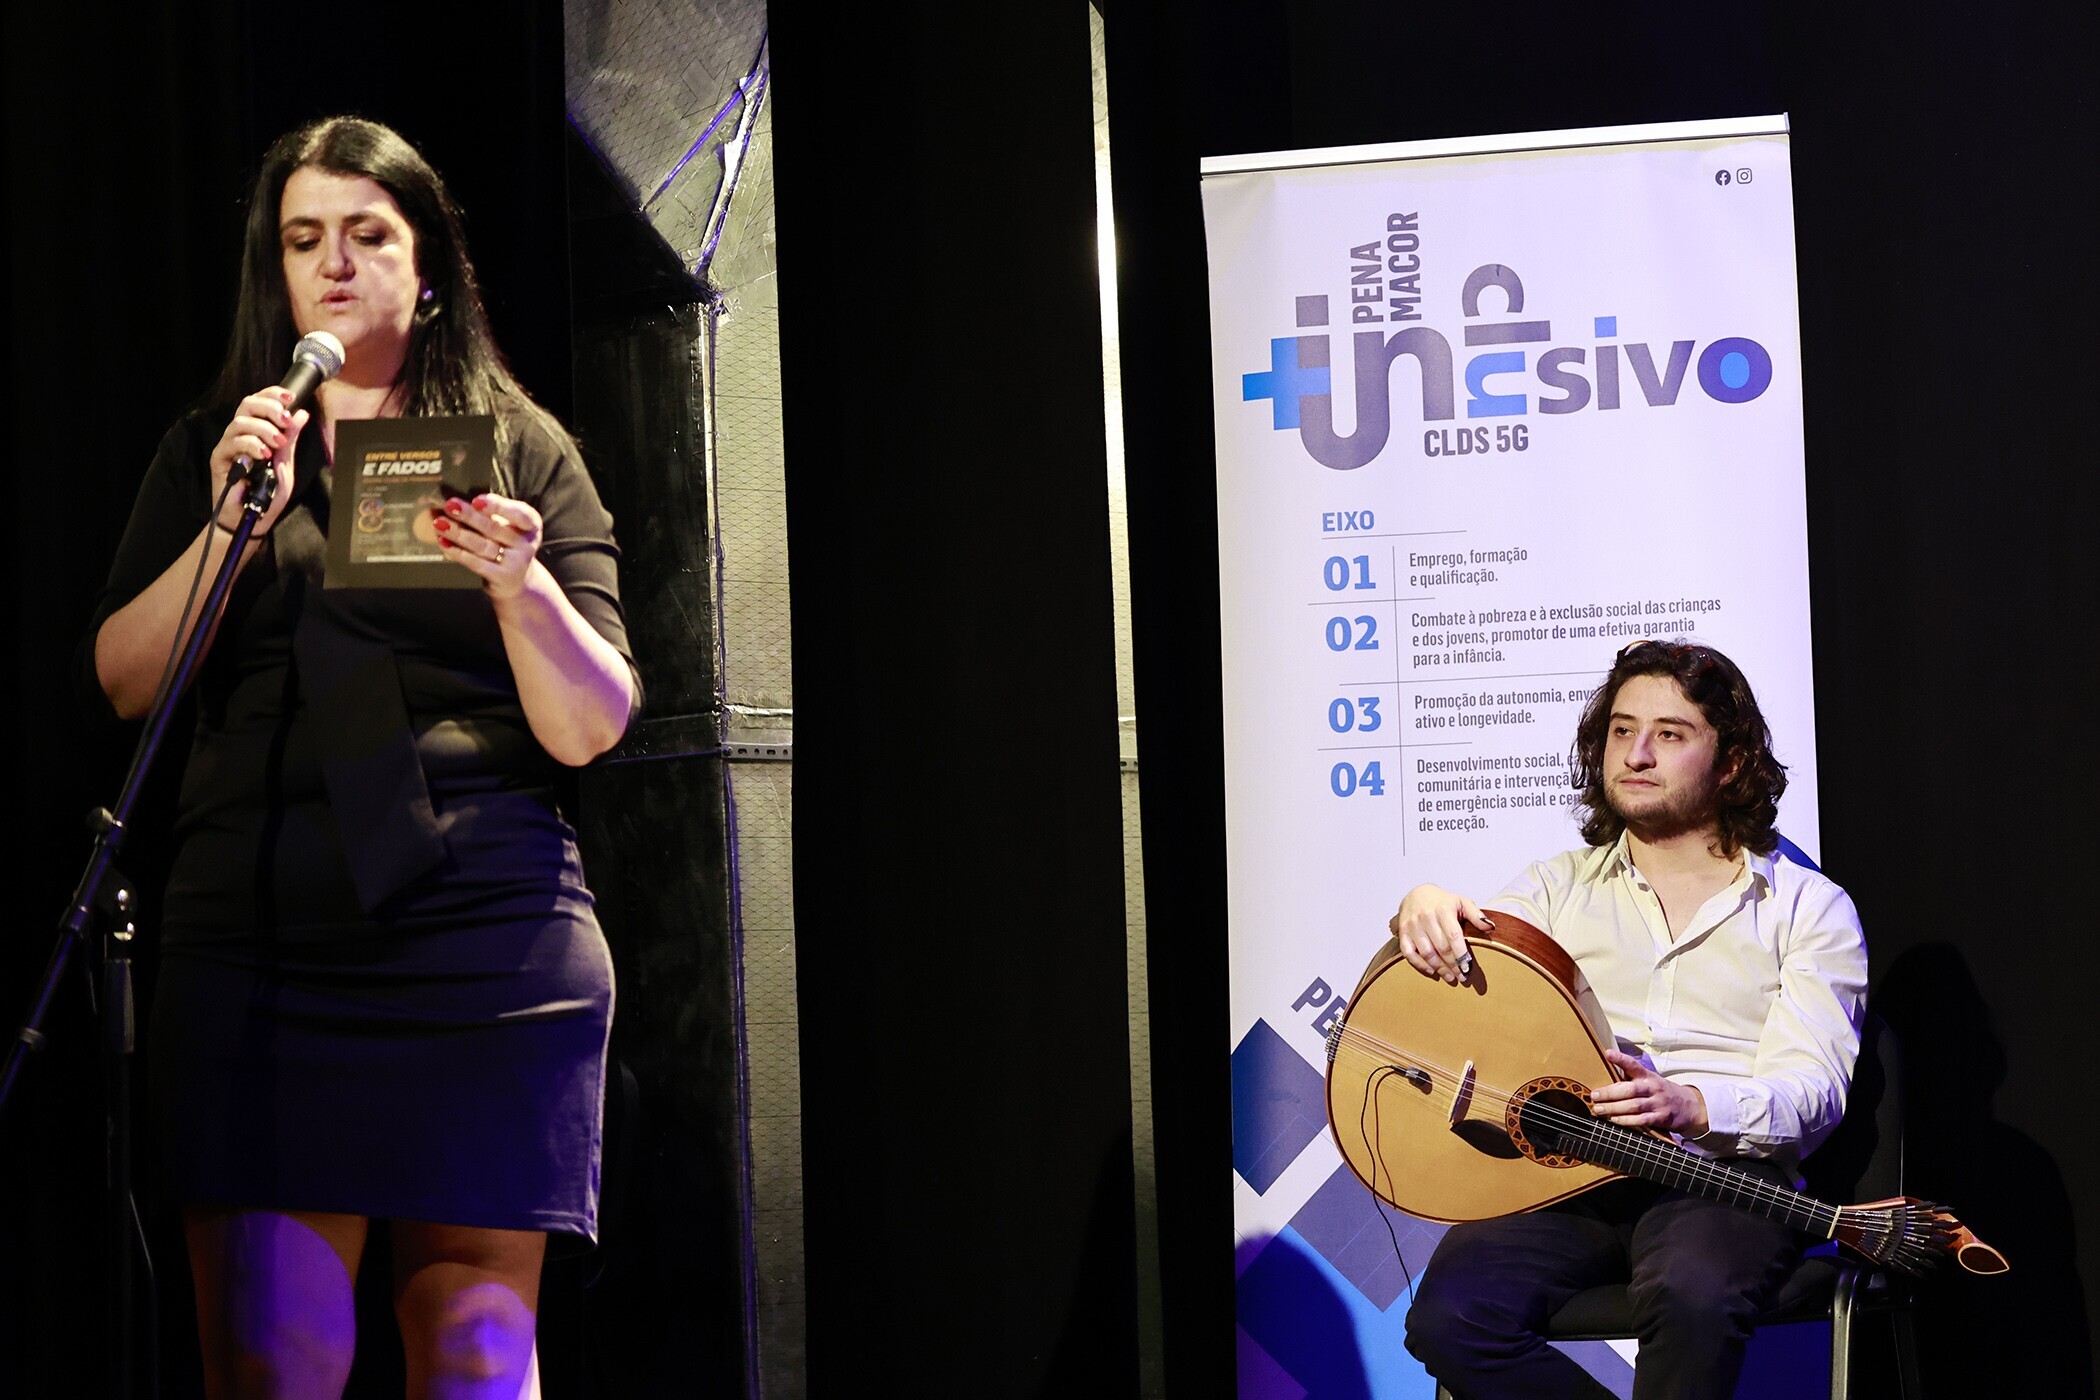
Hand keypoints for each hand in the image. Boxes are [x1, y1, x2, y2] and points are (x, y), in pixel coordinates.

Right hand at [208, 387, 309, 536]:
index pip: (259, 402)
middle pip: (247, 404)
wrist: (252, 519)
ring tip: (277, 444)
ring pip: (240, 422)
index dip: (272, 394)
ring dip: (263, 429)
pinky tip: (263, 454)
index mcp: (255, 431)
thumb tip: (302, 413)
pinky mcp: (219, 459)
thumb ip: (290, 439)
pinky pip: (232, 443)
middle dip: (269, 408)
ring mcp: (228, 445)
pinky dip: (251, 445)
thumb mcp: (285, 463)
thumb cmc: (266, 494)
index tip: (291, 397)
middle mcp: (239, 434)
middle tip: (285, 420)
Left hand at [435, 492, 542, 598]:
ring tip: (439, 523)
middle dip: (469, 516)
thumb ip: (489, 514)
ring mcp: (516, 563)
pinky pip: (476, 563)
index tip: (477, 500)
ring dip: (458, 533)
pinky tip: (444, 542)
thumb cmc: (507, 544)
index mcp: (532, 525)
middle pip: (494, 528)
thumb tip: (456, 502)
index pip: (519, 514)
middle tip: (450, 505)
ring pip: (482, 545)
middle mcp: (527, 544)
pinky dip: (458, 552)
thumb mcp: (508, 527)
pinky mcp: (501, 578)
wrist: (517, 580)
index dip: (498, 506)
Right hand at [1388, 884, 1491, 983]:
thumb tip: (1491, 927)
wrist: (1416, 894)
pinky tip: (1431, 971)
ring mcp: (1412, 925)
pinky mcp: (1403, 932)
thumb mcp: (1462, 902)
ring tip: (1450, 977)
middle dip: (1453, 965)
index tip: (1467, 968)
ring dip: (1439, 968)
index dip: (1461, 954)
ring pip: (1426, 953)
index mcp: (1443, 910)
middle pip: (1441, 948)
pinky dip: (1419, 965)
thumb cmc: (1442, 902)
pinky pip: (1409, 953)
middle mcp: (1426, 917)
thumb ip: (1476, 915)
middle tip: (1461, 977)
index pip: (1453, 936)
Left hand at [1591, 1049, 1708, 1135]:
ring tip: (1599, 1109)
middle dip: (1610, 1092)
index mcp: (1648, 1075)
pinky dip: (1626, 1120)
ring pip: (1634, 1105)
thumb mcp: (1649, 1080)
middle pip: (1630, 1089)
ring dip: (1614, 1108)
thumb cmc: (1660, 1092)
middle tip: (1594, 1095)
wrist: (1688, 1106)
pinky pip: (1641, 1120)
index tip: (1607, 1053)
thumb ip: (1631, 1079)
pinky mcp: (1661, 1117)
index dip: (1620, 1058)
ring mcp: (1658, 1103)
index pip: (1633, 1064)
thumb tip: (1604, 1076)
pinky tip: (1614, 1120)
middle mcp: (1653, 1087)